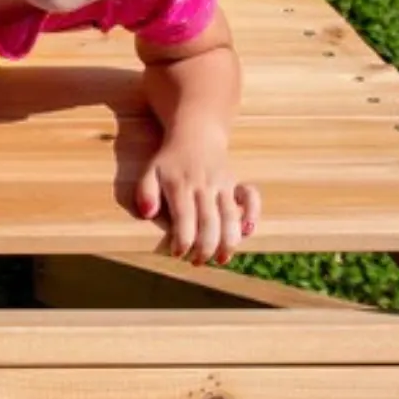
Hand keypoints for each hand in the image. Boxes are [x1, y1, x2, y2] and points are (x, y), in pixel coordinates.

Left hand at [135, 126, 259, 265]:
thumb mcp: (150, 172)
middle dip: (205, 247)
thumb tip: (147, 213)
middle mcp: (204, 186)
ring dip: (229, 240)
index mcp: (180, 186)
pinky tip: (248, 231)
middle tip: (198, 263)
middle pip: (210, 222)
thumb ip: (145, 192)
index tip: (178, 254)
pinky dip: (253, 214)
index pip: (184, 218)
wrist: (195, 135)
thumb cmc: (169, 160)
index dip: (183, 239)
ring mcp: (223, 185)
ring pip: (230, 216)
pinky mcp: (236, 184)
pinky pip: (251, 198)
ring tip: (221, 259)